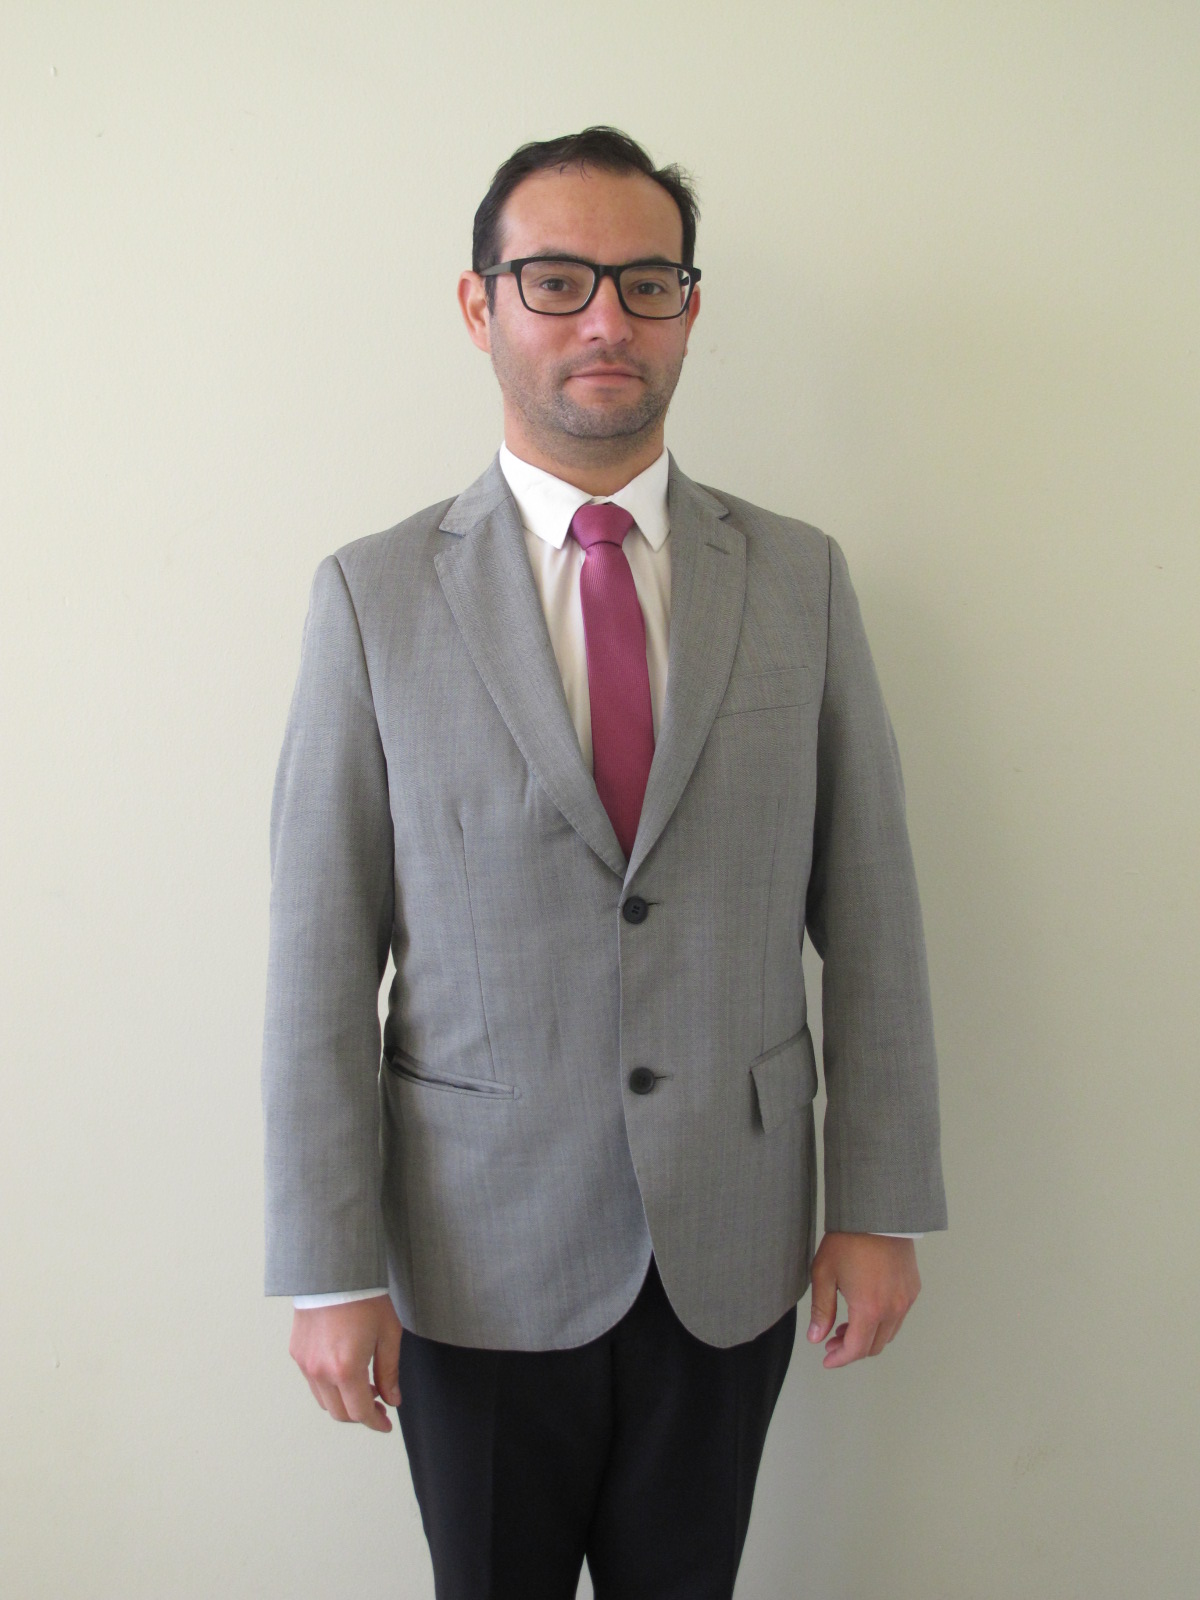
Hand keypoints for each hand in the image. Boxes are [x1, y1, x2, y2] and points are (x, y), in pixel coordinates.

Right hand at [289, 1294, 403, 1430]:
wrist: (334, 1271)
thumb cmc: (364, 1298)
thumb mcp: (388, 1334)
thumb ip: (390, 1372)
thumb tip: (392, 1399)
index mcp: (345, 1369)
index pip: (359, 1412)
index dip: (375, 1422)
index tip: (385, 1424)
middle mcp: (320, 1371)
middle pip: (339, 1412)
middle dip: (360, 1414)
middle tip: (377, 1405)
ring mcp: (305, 1363)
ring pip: (323, 1400)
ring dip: (343, 1401)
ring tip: (363, 1386)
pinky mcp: (296, 1352)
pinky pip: (312, 1381)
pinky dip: (328, 1385)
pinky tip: (344, 1371)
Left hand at [806, 1232, 920, 1369]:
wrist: (878, 1213)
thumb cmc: (848, 1240)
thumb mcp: (824, 1273)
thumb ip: (821, 1310)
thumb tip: (816, 1337)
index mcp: (869, 1309)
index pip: (856, 1349)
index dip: (840, 1359)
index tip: (828, 1360)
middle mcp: (893, 1309)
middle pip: (874, 1346)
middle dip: (851, 1349)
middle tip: (832, 1341)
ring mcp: (906, 1300)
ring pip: (888, 1334)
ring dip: (868, 1337)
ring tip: (847, 1326)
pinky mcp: (913, 1289)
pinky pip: (899, 1317)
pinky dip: (883, 1322)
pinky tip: (867, 1310)